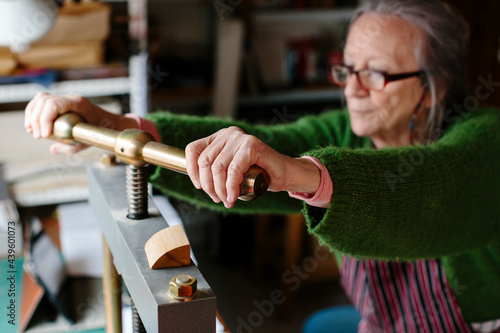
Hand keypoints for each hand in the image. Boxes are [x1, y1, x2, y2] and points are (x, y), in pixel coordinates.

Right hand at [25, 92, 135, 153]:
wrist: (110, 123)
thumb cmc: (100, 132)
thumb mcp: (86, 142)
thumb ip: (69, 147)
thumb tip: (52, 149)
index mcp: (79, 103)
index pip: (54, 104)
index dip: (45, 119)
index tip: (44, 135)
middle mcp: (70, 97)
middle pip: (45, 101)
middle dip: (37, 120)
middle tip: (38, 136)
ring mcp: (65, 98)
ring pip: (41, 99)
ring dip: (32, 115)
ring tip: (32, 130)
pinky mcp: (60, 102)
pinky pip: (41, 101)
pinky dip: (34, 112)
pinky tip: (32, 124)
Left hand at [185, 127, 320, 207]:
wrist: (284, 174)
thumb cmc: (258, 174)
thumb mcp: (230, 171)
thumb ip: (215, 170)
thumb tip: (197, 181)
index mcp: (219, 137)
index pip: (193, 149)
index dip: (191, 170)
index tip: (199, 186)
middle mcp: (228, 133)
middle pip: (205, 161)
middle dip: (208, 186)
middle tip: (218, 199)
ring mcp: (240, 138)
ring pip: (218, 167)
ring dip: (220, 189)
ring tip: (227, 200)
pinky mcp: (252, 145)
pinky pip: (233, 170)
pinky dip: (231, 187)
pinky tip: (233, 197)